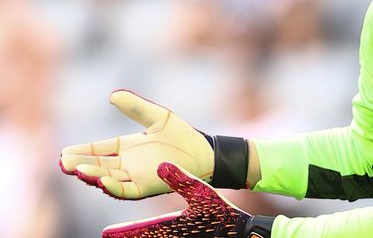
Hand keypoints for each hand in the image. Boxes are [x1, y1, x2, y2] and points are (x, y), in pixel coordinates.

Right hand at [60, 89, 213, 198]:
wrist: (204, 152)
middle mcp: (128, 164)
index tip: (65, 152)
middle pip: (99, 166)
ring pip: (108, 179)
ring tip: (78, 170)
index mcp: (128, 147)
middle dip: (81, 165)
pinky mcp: (147, 187)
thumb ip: (136, 107)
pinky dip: (113, 187)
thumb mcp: (157, 117)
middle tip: (63, 164)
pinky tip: (101, 181)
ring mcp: (136, 176)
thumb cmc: (182, 135)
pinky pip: (126, 190)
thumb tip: (112, 95)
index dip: (83, 151)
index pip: (99, 150)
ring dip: (93, 175)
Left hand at [102, 162, 272, 237]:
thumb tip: (161, 166)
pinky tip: (156, 232)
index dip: (124, 231)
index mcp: (172, 226)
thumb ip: (181, 180)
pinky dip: (154, 234)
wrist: (241, 233)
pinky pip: (165, 235)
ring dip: (139, 234)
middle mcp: (172, 235)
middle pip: (145, 236)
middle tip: (109, 235)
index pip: (142, 230)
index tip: (107, 233)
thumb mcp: (202, 194)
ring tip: (124, 233)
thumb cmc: (223, 215)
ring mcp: (179, 237)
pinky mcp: (188, 236)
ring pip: (155, 236)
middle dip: (127, 235)